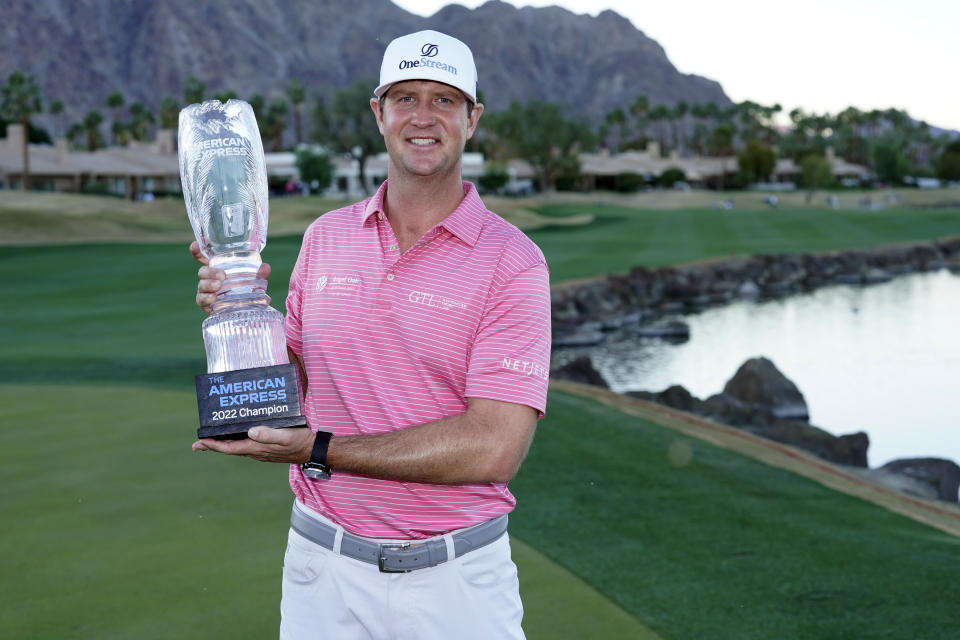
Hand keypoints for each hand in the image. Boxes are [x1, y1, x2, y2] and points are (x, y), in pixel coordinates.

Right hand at [190, 241, 270, 312]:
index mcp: (217, 268)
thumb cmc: (246, 289)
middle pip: (202, 272)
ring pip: (201, 286)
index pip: (203, 257)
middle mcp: (209, 278)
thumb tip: (265, 268)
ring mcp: (206, 291)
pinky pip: (200, 300)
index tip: (194, 245)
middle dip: (210, 272)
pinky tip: (213, 298)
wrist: (246, 309)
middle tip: (222, 276)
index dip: (197, 251)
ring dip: (208, 285)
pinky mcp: (206, 304)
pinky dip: (206, 298)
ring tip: (218, 286)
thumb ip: (260, 272)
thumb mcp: (255, 279)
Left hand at [192, 426, 314, 463]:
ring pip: (237, 447)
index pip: (229, 447)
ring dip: (224, 443)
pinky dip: (236, 440)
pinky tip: (237, 434)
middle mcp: (256, 451)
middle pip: (230, 448)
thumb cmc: (300, 441)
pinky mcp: (267, 448)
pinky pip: (246, 445)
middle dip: (214, 445)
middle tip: (198, 442)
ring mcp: (261, 451)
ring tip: (213, 437)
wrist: (312, 449)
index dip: (213, 445)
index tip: (199, 442)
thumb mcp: (285, 436)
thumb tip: (251, 432)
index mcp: (257, 448)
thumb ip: (268, 434)